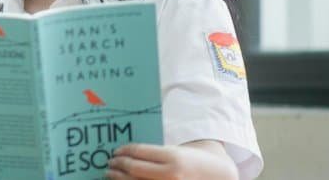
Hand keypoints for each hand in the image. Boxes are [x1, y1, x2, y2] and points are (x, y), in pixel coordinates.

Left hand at [107, 142, 236, 179]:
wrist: (218, 175)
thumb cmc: (193, 161)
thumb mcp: (175, 151)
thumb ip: (153, 153)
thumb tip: (126, 153)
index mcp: (172, 157)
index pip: (138, 152)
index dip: (123, 151)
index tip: (115, 151)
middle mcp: (170, 175)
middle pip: (133, 169)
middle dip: (118, 165)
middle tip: (110, 162)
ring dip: (118, 178)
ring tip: (110, 174)